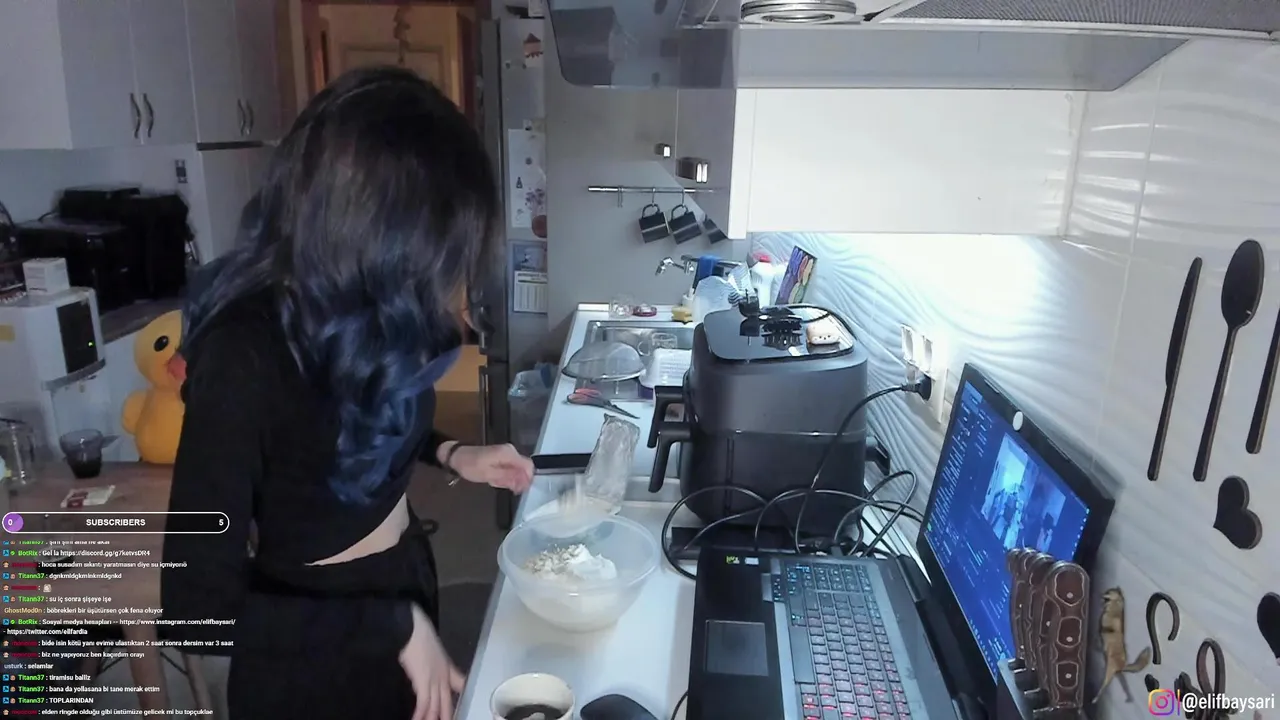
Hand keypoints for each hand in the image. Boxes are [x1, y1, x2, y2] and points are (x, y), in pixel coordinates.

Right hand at [399, 603, 465, 719]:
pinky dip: (420, 713)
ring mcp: (435, 678)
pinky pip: (424, 702)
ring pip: (436, 704)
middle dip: (447, 714)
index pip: (460, 683)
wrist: (413, 627)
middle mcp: (443, 674)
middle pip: (447, 700)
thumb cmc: (419, 631)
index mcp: (446, 665)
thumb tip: (425, 659)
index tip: (461, 702)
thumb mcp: (431, 644)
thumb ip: (431, 656)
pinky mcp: (424, 681)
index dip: (462, 693)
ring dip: (433, 717)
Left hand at [445, 443, 533, 492]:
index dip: (527, 479)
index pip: (528, 466)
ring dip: (509, 479)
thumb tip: (525, 480)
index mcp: (508, 453)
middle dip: (516, 480)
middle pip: (523, 468)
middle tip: (501, 486)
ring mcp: (507, 453)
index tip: (519, 490)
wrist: (457, 457)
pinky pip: (510, 468)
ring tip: (495, 482)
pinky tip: (494, 479)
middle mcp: (510, 451)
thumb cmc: (470, 466)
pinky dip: (505, 476)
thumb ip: (509, 477)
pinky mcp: (503, 456)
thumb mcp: (489, 475)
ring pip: (517, 469)